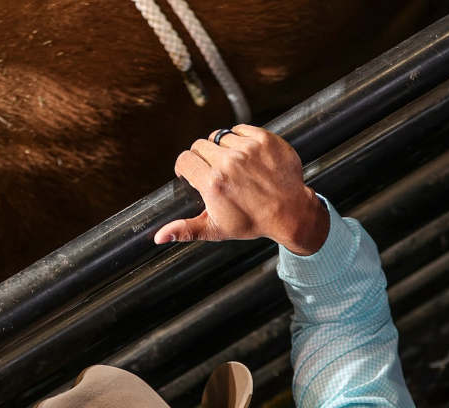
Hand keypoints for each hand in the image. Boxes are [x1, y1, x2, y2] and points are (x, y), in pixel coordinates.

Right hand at [153, 125, 328, 255]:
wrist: (290, 211)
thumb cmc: (252, 222)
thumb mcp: (216, 229)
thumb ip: (185, 229)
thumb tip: (159, 237)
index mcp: (213, 183)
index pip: (185, 160)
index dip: (184, 167)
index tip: (190, 173)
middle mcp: (228, 163)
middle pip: (199, 146)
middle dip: (201, 157)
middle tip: (212, 171)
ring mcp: (247, 149)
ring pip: (219, 136)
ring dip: (221, 148)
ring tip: (231, 164)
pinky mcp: (263, 139)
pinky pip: (239, 129)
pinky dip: (239, 139)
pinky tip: (244, 155)